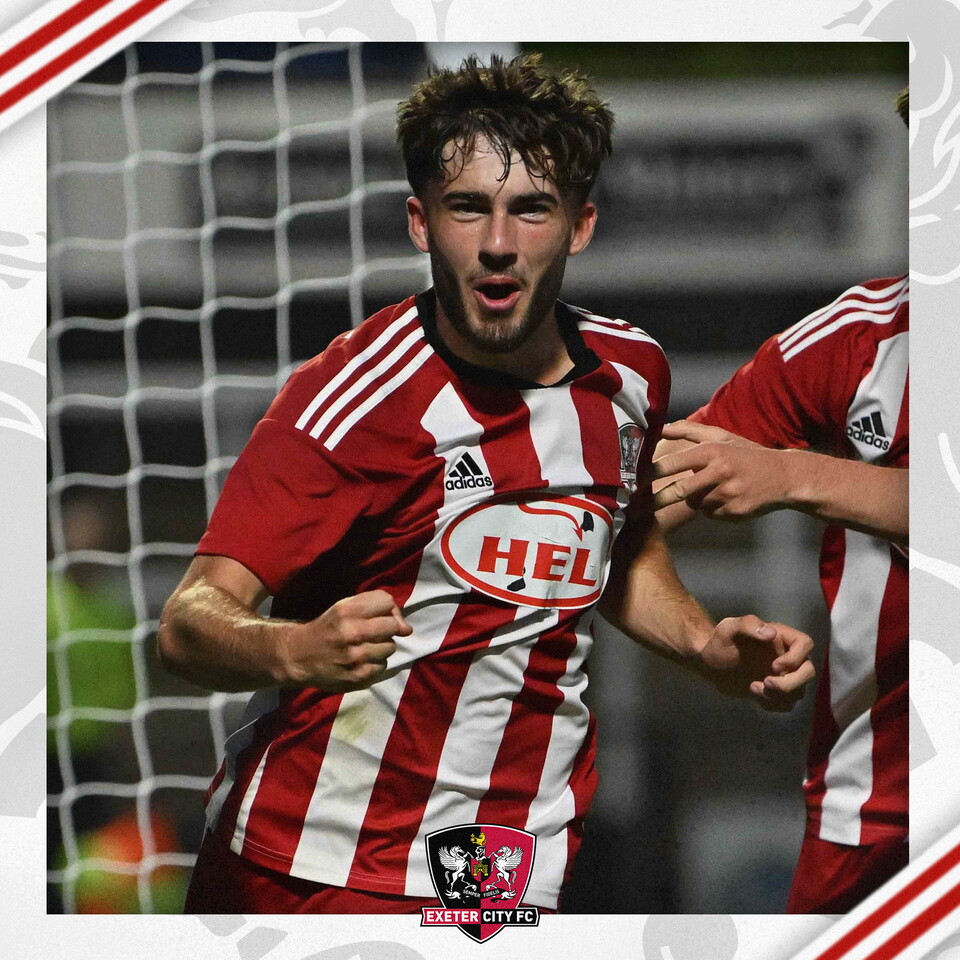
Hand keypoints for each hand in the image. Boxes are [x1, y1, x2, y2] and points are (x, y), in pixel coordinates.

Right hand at [278, 590, 412, 691]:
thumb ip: (375, 608)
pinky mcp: (358, 677)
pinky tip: (360, 661)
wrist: (299, 657)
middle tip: (372, 633)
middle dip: (387, 629)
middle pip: (392, 626)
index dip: (387, 609)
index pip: (387, 602)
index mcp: (346, 611)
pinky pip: (383, 666)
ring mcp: (356, 657)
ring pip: (390, 647)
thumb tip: (408, 629)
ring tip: (364, 648)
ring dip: (381, 647)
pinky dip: (375, 663)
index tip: (380, 616)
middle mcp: (352, 633)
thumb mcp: (343, 608)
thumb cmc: (326, 628)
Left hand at [652, 420, 792, 518]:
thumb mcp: (722, 437)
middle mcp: (719, 472)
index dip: (650, 473)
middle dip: (658, 500)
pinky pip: (712, 514)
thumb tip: (662, 427)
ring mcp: (728, 495)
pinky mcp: (735, 513)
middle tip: (638, 507)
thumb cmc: (747, 454)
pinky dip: (714, 509)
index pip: (674, 463)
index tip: (633, 480)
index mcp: (712, 452)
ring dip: (698, 499)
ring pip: (697, 503)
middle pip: (680, 491)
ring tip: (717, 488)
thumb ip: (690, 431)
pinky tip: (729, 499)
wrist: (784, 476)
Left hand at [697, 615, 814, 711]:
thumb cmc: (720, 641)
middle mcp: (788, 656)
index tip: (774, 666)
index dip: (796, 658)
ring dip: (779, 695)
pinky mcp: (776, 692)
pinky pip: (786, 704)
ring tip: (753, 687)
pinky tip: (754, 693)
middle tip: (766, 682)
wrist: (711, 663)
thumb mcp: (729, 628)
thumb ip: (748, 625)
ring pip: (799, 691)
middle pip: (808, 672)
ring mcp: (784, 675)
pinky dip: (772, 704)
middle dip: (790, 683)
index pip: (806, 644)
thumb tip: (770, 633)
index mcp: (781, 637)